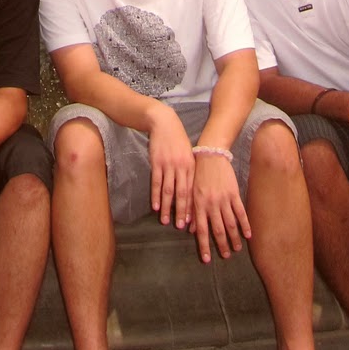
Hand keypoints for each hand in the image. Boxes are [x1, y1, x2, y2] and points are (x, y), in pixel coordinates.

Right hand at [147, 103, 195, 229]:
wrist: (164, 122)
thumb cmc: (177, 140)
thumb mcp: (188, 154)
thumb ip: (190, 171)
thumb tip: (192, 191)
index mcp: (191, 166)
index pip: (192, 190)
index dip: (191, 207)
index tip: (191, 222)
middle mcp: (181, 167)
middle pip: (182, 193)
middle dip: (181, 211)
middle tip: (180, 227)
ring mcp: (168, 164)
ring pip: (169, 190)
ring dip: (167, 207)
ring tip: (165, 221)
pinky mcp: (157, 162)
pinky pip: (157, 182)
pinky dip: (156, 195)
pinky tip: (156, 206)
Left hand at [190, 153, 250, 262]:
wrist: (210, 155)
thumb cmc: (199, 174)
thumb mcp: (192, 191)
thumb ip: (192, 211)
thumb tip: (191, 230)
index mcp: (199, 204)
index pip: (201, 230)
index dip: (204, 246)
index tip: (206, 260)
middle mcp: (211, 204)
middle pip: (218, 230)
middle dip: (221, 245)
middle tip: (226, 257)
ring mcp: (223, 199)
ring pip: (230, 224)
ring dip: (234, 238)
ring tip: (236, 250)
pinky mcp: (233, 193)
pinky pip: (240, 212)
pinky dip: (245, 225)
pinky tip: (248, 235)